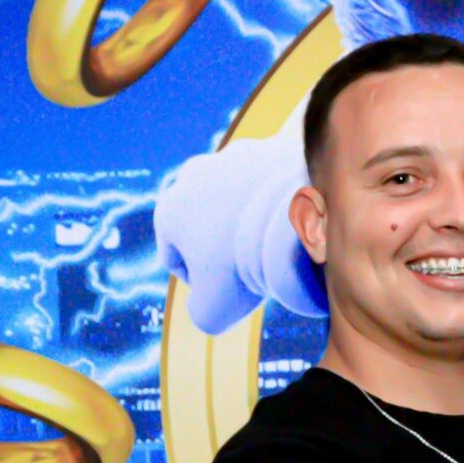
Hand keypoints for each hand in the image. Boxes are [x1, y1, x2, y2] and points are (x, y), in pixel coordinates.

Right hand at [152, 117, 326, 335]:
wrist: (294, 220)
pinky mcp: (269, 148)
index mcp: (168, 210)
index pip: (175, 257)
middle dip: (226, 246)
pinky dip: (278, 201)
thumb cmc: (246, 268)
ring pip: (238, 201)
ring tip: (275, 242)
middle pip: (206, 224)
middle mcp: (193, 176)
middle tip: (255, 266)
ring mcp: (231, 157)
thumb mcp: (212, 312)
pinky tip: (293, 219)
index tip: (231, 287)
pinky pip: (271, 184)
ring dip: (250, 221)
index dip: (203, 282)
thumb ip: (200, 314)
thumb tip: (210, 305)